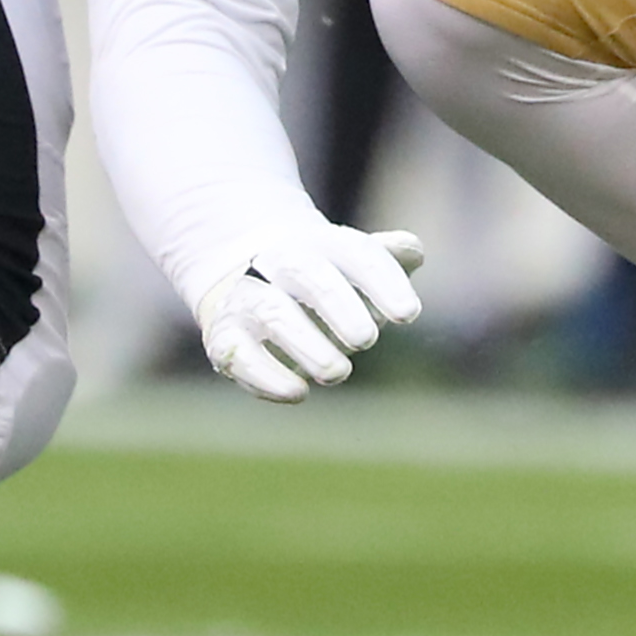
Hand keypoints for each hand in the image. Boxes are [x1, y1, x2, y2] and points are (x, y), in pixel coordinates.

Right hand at [194, 220, 426, 402]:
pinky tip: (299, 393)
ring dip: (307, 344)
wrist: (249, 281)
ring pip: (273, 313)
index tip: (409, 315)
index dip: (384, 282)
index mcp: (321, 242)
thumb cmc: (325, 278)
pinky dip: (267, 376)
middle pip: (309, 273)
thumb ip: (389, 255)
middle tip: (367, 340)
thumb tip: (412, 251)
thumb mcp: (355, 262)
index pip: (356, 253)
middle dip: (340, 306)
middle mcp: (279, 262)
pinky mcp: (224, 335)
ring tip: (339, 372)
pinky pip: (239, 353)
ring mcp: (248, 298)